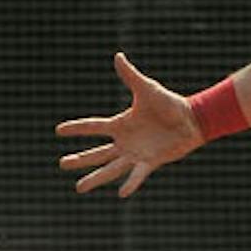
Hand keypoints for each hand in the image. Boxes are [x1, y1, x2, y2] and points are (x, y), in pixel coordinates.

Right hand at [55, 51, 203, 196]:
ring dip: (95, 178)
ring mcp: (136, 154)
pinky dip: (131, 183)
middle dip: (79, 159)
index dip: (76, 128)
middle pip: (97, 153)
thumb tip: (118, 56)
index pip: (93, 127)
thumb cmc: (169, 103)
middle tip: (61, 164)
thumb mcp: (147, 89)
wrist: (192, 119)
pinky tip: (122, 194)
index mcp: (120, 124)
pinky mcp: (150, 162)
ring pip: (110, 169)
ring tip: (79, 188)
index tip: (58, 130)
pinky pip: (137, 175)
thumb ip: (130, 76)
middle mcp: (124, 142)